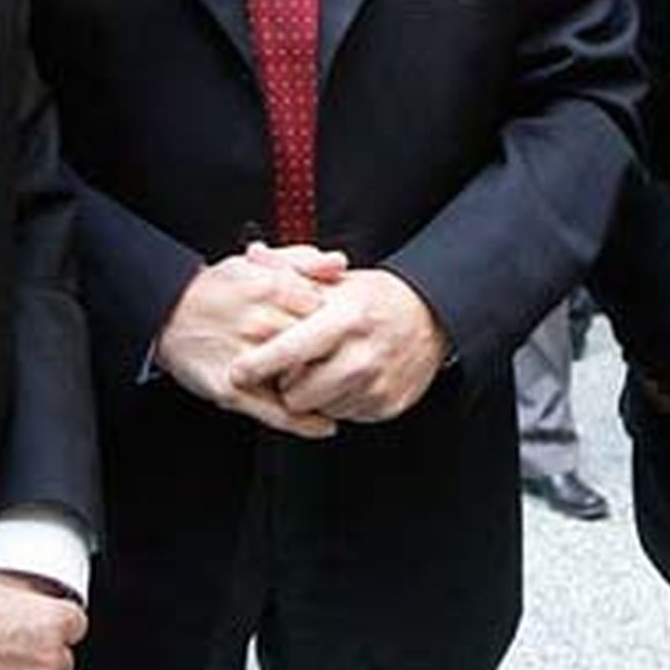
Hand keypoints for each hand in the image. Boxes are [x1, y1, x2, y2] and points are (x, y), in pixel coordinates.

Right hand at [154, 248, 343, 436]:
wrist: (165, 313)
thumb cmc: (215, 290)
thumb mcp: (255, 264)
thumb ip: (300, 260)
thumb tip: (339, 262)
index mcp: (270, 288)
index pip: (326, 310)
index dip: (334, 322)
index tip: (335, 329)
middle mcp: (259, 323)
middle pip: (318, 346)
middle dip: (328, 356)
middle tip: (334, 363)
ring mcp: (246, 359)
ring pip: (303, 381)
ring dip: (322, 390)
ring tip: (332, 392)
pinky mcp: (232, 390)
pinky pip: (279, 413)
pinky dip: (306, 423)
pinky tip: (322, 423)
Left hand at [228, 267, 447, 423]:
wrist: (431, 316)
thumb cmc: (375, 298)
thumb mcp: (335, 279)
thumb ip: (289, 270)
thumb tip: (253, 253)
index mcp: (345, 320)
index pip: (292, 350)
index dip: (260, 363)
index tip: (238, 370)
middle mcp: (362, 356)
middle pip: (299, 393)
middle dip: (286, 384)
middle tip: (291, 368)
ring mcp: (377, 385)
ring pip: (320, 409)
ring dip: (314, 394)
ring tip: (323, 369)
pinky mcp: (388, 405)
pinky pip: (345, 415)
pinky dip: (338, 402)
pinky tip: (345, 378)